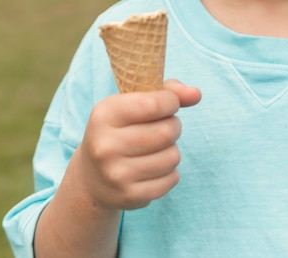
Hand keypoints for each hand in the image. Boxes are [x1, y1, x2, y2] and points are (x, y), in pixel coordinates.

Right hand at [76, 79, 200, 211]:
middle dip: (173, 126)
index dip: (171, 101)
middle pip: (167, 132)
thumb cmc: (121, 128)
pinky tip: (152, 168)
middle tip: (161, 128)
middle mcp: (105, 146)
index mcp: (104, 115)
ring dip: (172, 149)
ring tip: (156, 148)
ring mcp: (116, 175)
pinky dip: (170, 171)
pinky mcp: (129, 196)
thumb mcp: (134, 101)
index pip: (155, 104)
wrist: (91, 176)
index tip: (168, 104)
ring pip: (173, 156)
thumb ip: (168, 91)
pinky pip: (172, 179)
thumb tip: (196, 94)